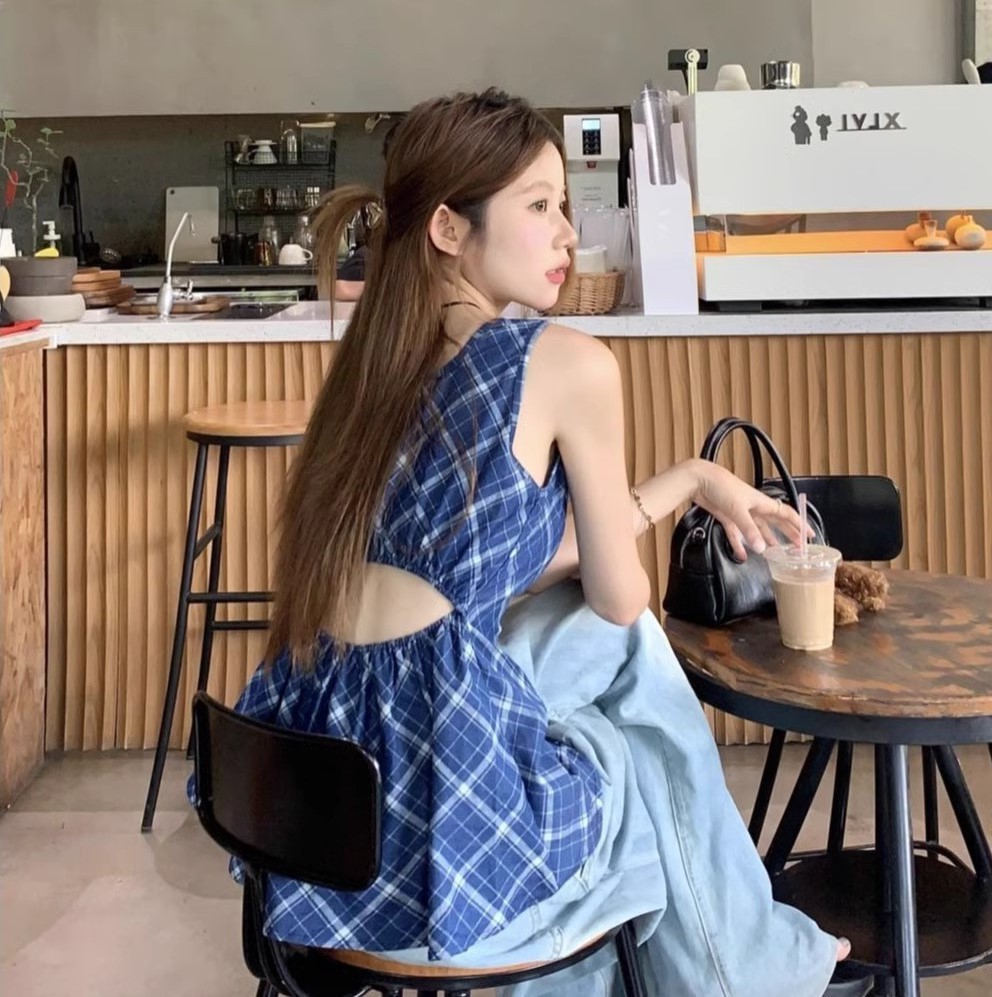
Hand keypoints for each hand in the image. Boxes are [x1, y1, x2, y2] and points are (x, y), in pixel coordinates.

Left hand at [688, 459, 811, 560]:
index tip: (809, 535)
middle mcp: (753, 507)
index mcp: (761, 503)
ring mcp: (740, 512)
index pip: (786, 514)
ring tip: (774, 553)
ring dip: (765, 540)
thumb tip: (762, 548)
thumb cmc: (721, 486)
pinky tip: (743, 554)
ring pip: (757, 529)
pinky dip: (740, 544)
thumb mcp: (738, 510)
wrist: (699, 480)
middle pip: (775, 523)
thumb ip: (749, 530)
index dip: (799, 524)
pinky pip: (737, 533)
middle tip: (796, 547)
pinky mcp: (727, 516)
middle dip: (787, 534)